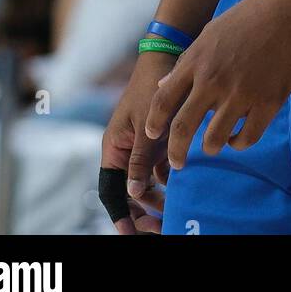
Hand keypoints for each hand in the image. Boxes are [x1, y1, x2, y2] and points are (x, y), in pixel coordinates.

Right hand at [100, 52, 176, 234]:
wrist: (167, 59)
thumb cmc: (150, 89)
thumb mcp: (145, 125)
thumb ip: (139, 158)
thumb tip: (134, 192)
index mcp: (113, 147)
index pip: (110, 190)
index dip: (119, 213)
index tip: (130, 232)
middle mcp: (124, 151)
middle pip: (128, 191)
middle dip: (141, 210)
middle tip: (158, 226)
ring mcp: (141, 148)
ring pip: (145, 183)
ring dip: (156, 198)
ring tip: (171, 211)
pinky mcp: (157, 143)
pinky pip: (159, 170)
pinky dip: (167, 181)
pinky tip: (180, 189)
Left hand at [145, 0, 290, 166]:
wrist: (290, 11)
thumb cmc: (250, 16)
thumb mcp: (211, 32)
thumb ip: (187, 61)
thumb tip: (164, 84)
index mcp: (197, 60)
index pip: (163, 100)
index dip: (153, 122)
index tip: (152, 135)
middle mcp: (213, 80)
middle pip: (182, 128)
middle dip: (176, 152)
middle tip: (177, 164)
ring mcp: (241, 93)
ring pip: (214, 139)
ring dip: (212, 147)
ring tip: (215, 144)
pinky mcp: (267, 102)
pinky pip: (247, 137)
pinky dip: (239, 143)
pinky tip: (238, 137)